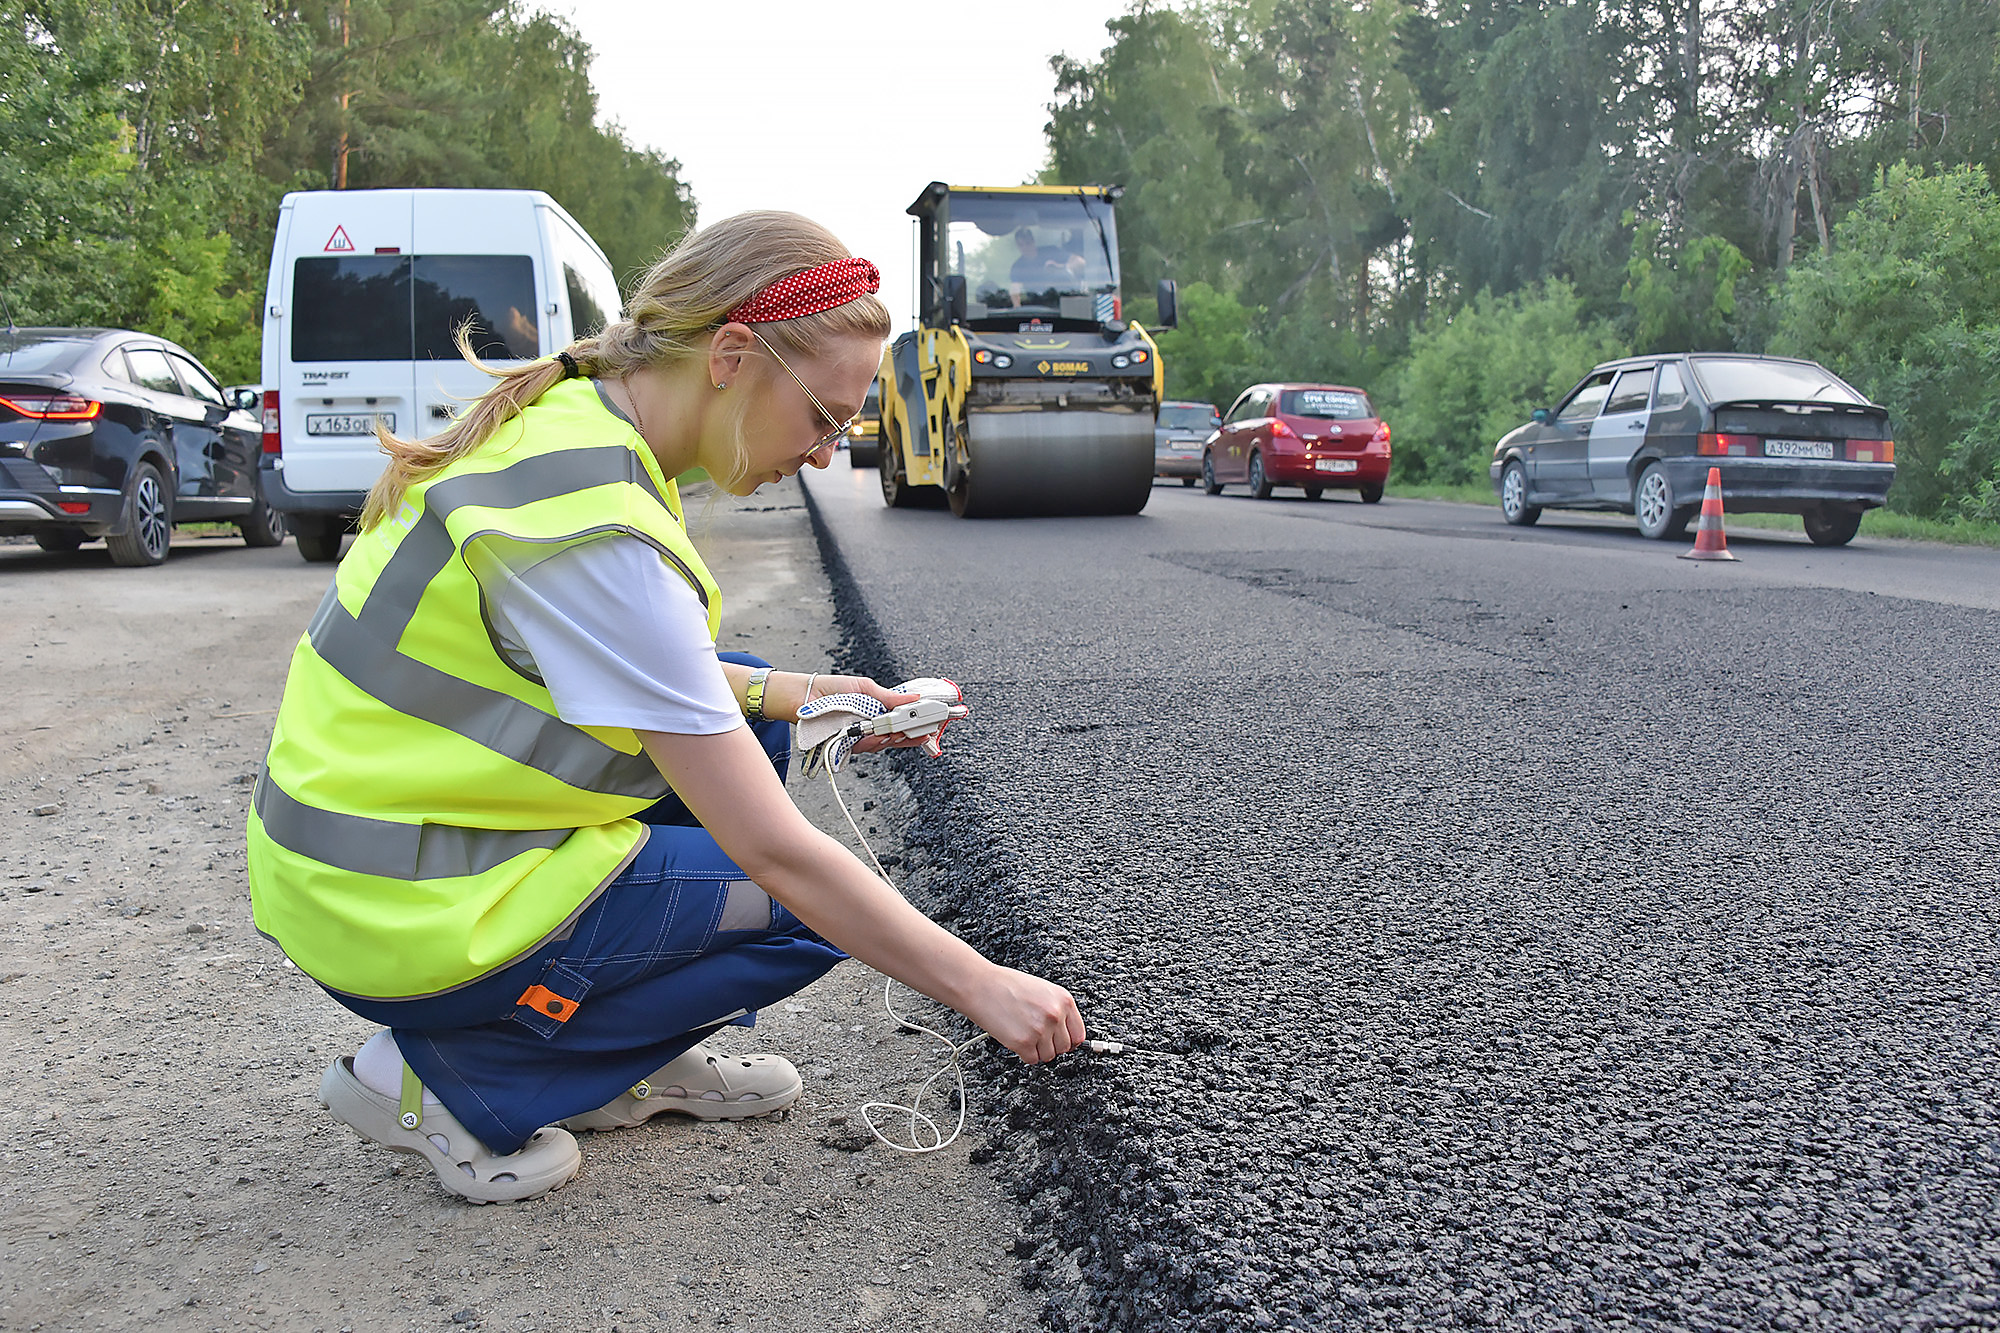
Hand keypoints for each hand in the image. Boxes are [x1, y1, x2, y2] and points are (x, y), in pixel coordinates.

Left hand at [778, 672, 968, 752]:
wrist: (803, 697)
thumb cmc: (832, 689)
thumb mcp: (865, 687)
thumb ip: (890, 697)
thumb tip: (915, 698)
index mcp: (878, 709)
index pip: (905, 718)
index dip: (921, 721)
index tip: (938, 719)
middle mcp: (872, 725)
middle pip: (900, 735)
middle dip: (915, 733)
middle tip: (929, 729)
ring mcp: (862, 736)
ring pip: (886, 743)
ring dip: (898, 738)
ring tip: (909, 731)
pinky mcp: (850, 745)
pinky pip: (869, 746)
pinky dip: (878, 741)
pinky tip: (887, 735)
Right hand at [961, 965, 1085, 1063]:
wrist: (980, 985)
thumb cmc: (1006, 985)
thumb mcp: (1042, 990)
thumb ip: (1056, 1009)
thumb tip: (1064, 1031)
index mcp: (1064, 1000)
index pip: (1078, 1034)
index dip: (1068, 1040)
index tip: (1061, 1041)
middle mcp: (1055, 1015)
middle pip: (1064, 1048)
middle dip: (1050, 1045)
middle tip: (1036, 1036)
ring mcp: (1040, 1030)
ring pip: (1048, 1056)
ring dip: (1036, 1050)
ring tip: (1023, 1033)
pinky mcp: (1023, 1043)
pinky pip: (1032, 1060)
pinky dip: (1024, 1053)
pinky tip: (1015, 1037)